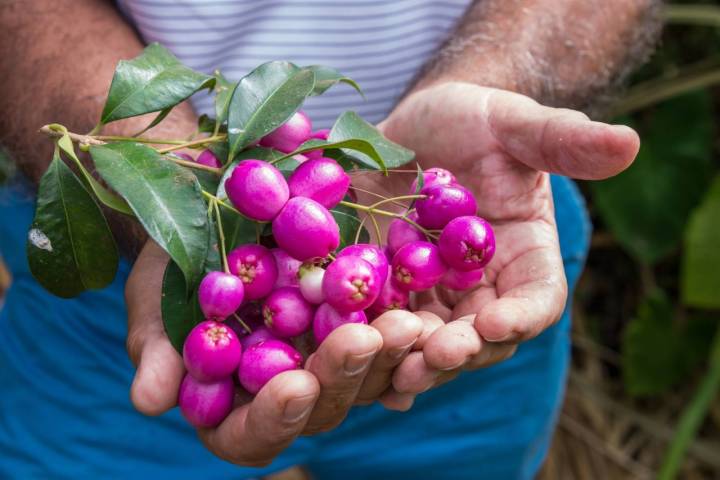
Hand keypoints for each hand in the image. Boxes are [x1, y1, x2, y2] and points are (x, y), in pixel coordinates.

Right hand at [125, 241, 422, 465]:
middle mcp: (286, 392)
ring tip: (407, 323)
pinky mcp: (359, 326)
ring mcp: (327, 361)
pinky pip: (392, 341)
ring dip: (389, 357)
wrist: (215, 217)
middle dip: (342, 376)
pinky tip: (429, 317)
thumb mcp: (156, 297)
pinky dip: (411, 336)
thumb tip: (149, 400)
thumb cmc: (174, 266)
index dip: (273, 419)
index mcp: (231, 404)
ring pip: (366, 379)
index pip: (250, 435)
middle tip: (365, 340)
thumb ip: (157, 348)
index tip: (292, 385)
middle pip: (320, 409)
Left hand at [352, 82, 638, 405]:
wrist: (420, 127)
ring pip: (428, 341)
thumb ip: (562, 139)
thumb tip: (629, 143)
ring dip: (411, 360)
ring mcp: (434, 294)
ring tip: (391, 370)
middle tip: (435, 357)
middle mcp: (484, 286)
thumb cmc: (477, 120)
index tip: (497, 323)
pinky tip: (348, 359)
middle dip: (460, 351)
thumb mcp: (513, 123)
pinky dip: (370, 346)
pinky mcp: (388, 289)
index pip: (537, 297)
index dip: (522, 316)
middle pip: (481, 336)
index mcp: (525, 255)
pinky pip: (381, 325)